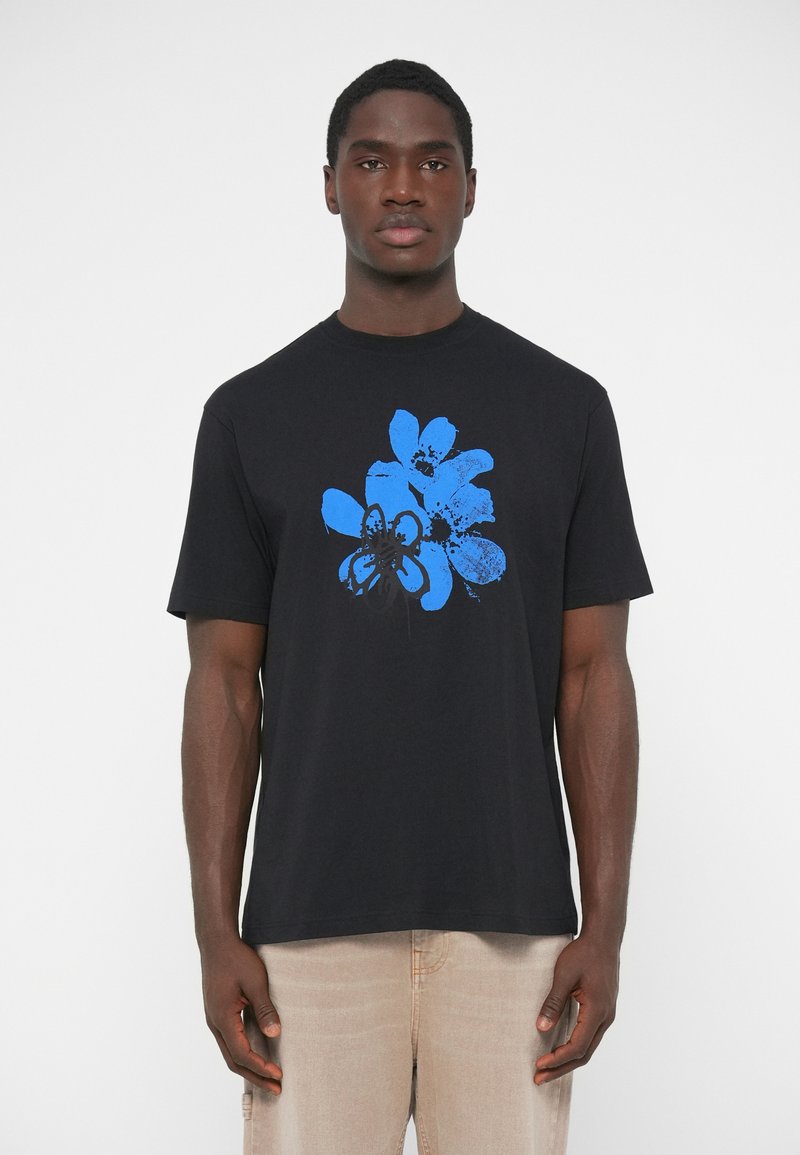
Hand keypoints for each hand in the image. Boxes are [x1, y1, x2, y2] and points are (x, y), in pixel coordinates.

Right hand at [199, 936, 283, 1093]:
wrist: (216, 941)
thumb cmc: (236, 958)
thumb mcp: (255, 981)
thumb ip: (264, 1008)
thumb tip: (275, 1035)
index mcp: (222, 1018)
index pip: (242, 1053)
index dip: (261, 1067)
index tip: (279, 1075)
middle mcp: (214, 1023)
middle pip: (233, 1060)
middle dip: (255, 1076)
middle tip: (276, 1089)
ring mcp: (214, 1019)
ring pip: (229, 1053)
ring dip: (248, 1067)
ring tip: (268, 1077)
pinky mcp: (217, 1013)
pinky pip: (229, 1041)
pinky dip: (242, 1054)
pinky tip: (256, 1054)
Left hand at [533, 933, 619, 1084]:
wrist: (603, 938)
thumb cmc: (583, 953)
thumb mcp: (564, 976)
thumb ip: (553, 1003)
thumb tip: (540, 1028)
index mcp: (597, 1010)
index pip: (578, 1046)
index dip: (558, 1059)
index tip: (539, 1066)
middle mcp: (606, 1017)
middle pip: (584, 1054)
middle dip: (561, 1067)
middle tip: (539, 1078)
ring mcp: (607, 1014)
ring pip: (589, 1047)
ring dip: (568, 1060)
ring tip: (547, 1069)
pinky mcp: (604, 1010)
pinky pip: (590, 1036)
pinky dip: (575, 1048)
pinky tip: (561, 1050)